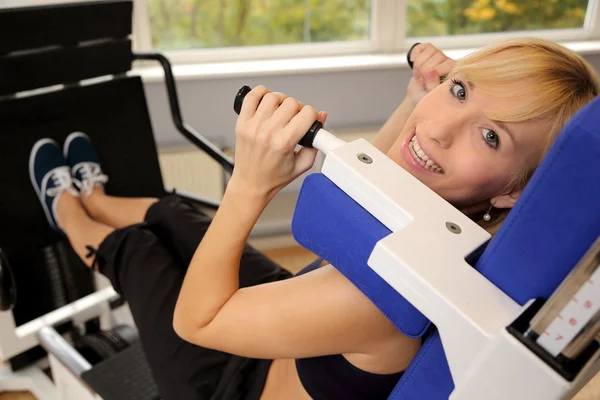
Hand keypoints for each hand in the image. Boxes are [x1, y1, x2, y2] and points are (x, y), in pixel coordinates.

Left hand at [229, 86, 327, 200]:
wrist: (250, 184)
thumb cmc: (274, 177)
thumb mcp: (302, 165)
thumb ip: (315, 142)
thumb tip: (322, 117)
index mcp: (283, 143)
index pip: (307, 113)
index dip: (313, 115)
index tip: (310, 121)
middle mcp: (267, 132)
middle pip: (291, 103)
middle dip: (299, 109)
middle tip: (296, 119)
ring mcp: (253, 126)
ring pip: (273, 97)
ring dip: (282, 101)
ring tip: (282, 112)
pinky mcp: (242, 122)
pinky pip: (251, 97)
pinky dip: (261, 93)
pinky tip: (267, 102)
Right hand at [406, 43, 454, 106]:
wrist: (417, 97)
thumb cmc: (426, 99)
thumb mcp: (430, 97)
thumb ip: (433, 85)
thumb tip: (432, 72)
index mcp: (455, 74)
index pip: (447, 64)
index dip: (432, 73)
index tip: (427, 84)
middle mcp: (449, 63)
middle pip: (437, 56)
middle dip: (424, 69)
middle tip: (422, 80)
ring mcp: (439, 56)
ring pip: (429, 50)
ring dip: (419, 64)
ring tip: (419, 75)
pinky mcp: (429, 53)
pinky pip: (422, 46)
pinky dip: (415, 53)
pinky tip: (413, 61)